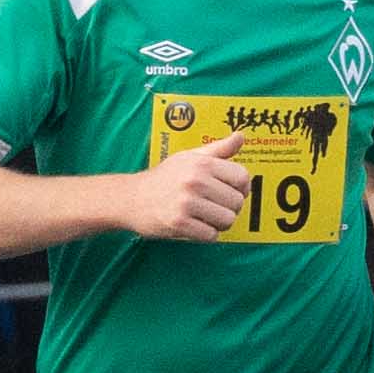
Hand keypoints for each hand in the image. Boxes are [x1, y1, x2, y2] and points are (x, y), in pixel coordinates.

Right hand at [117, 142, 253, 244]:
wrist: (131, 198)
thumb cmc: (165, 178)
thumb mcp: (190, 157)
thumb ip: (219, 149)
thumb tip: (241, 136)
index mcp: (201, 163)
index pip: (242, 177)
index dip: (242, 188)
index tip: (232, 191)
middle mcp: (195, 181)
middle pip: (237, 202)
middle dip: (229, 207)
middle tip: (213, 206)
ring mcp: (187, 202)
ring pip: (227, 220)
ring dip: (219, 223)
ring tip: (205, 216)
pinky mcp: (179, 223)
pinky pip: (211, 235)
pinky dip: (206, 235)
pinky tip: (195, 225)